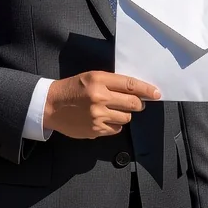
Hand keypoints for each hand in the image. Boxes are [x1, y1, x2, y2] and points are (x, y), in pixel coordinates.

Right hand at [43, 72, 160, 138]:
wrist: (51, 105)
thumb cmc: (73, 88)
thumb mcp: (91, 77)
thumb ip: (112, 82)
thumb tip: (135, 90)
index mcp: (99, 80)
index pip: (130, 85)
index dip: (146, 89)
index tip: (156, 93)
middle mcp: (99, 98)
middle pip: (132, 103)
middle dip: (138, 103)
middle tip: (136, 103)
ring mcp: (97, 116)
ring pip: (126, 118)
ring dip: (124, 114)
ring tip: (112, 110)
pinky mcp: (95, 130)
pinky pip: (116, 129)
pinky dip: (114, 125)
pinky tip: (104, 119)